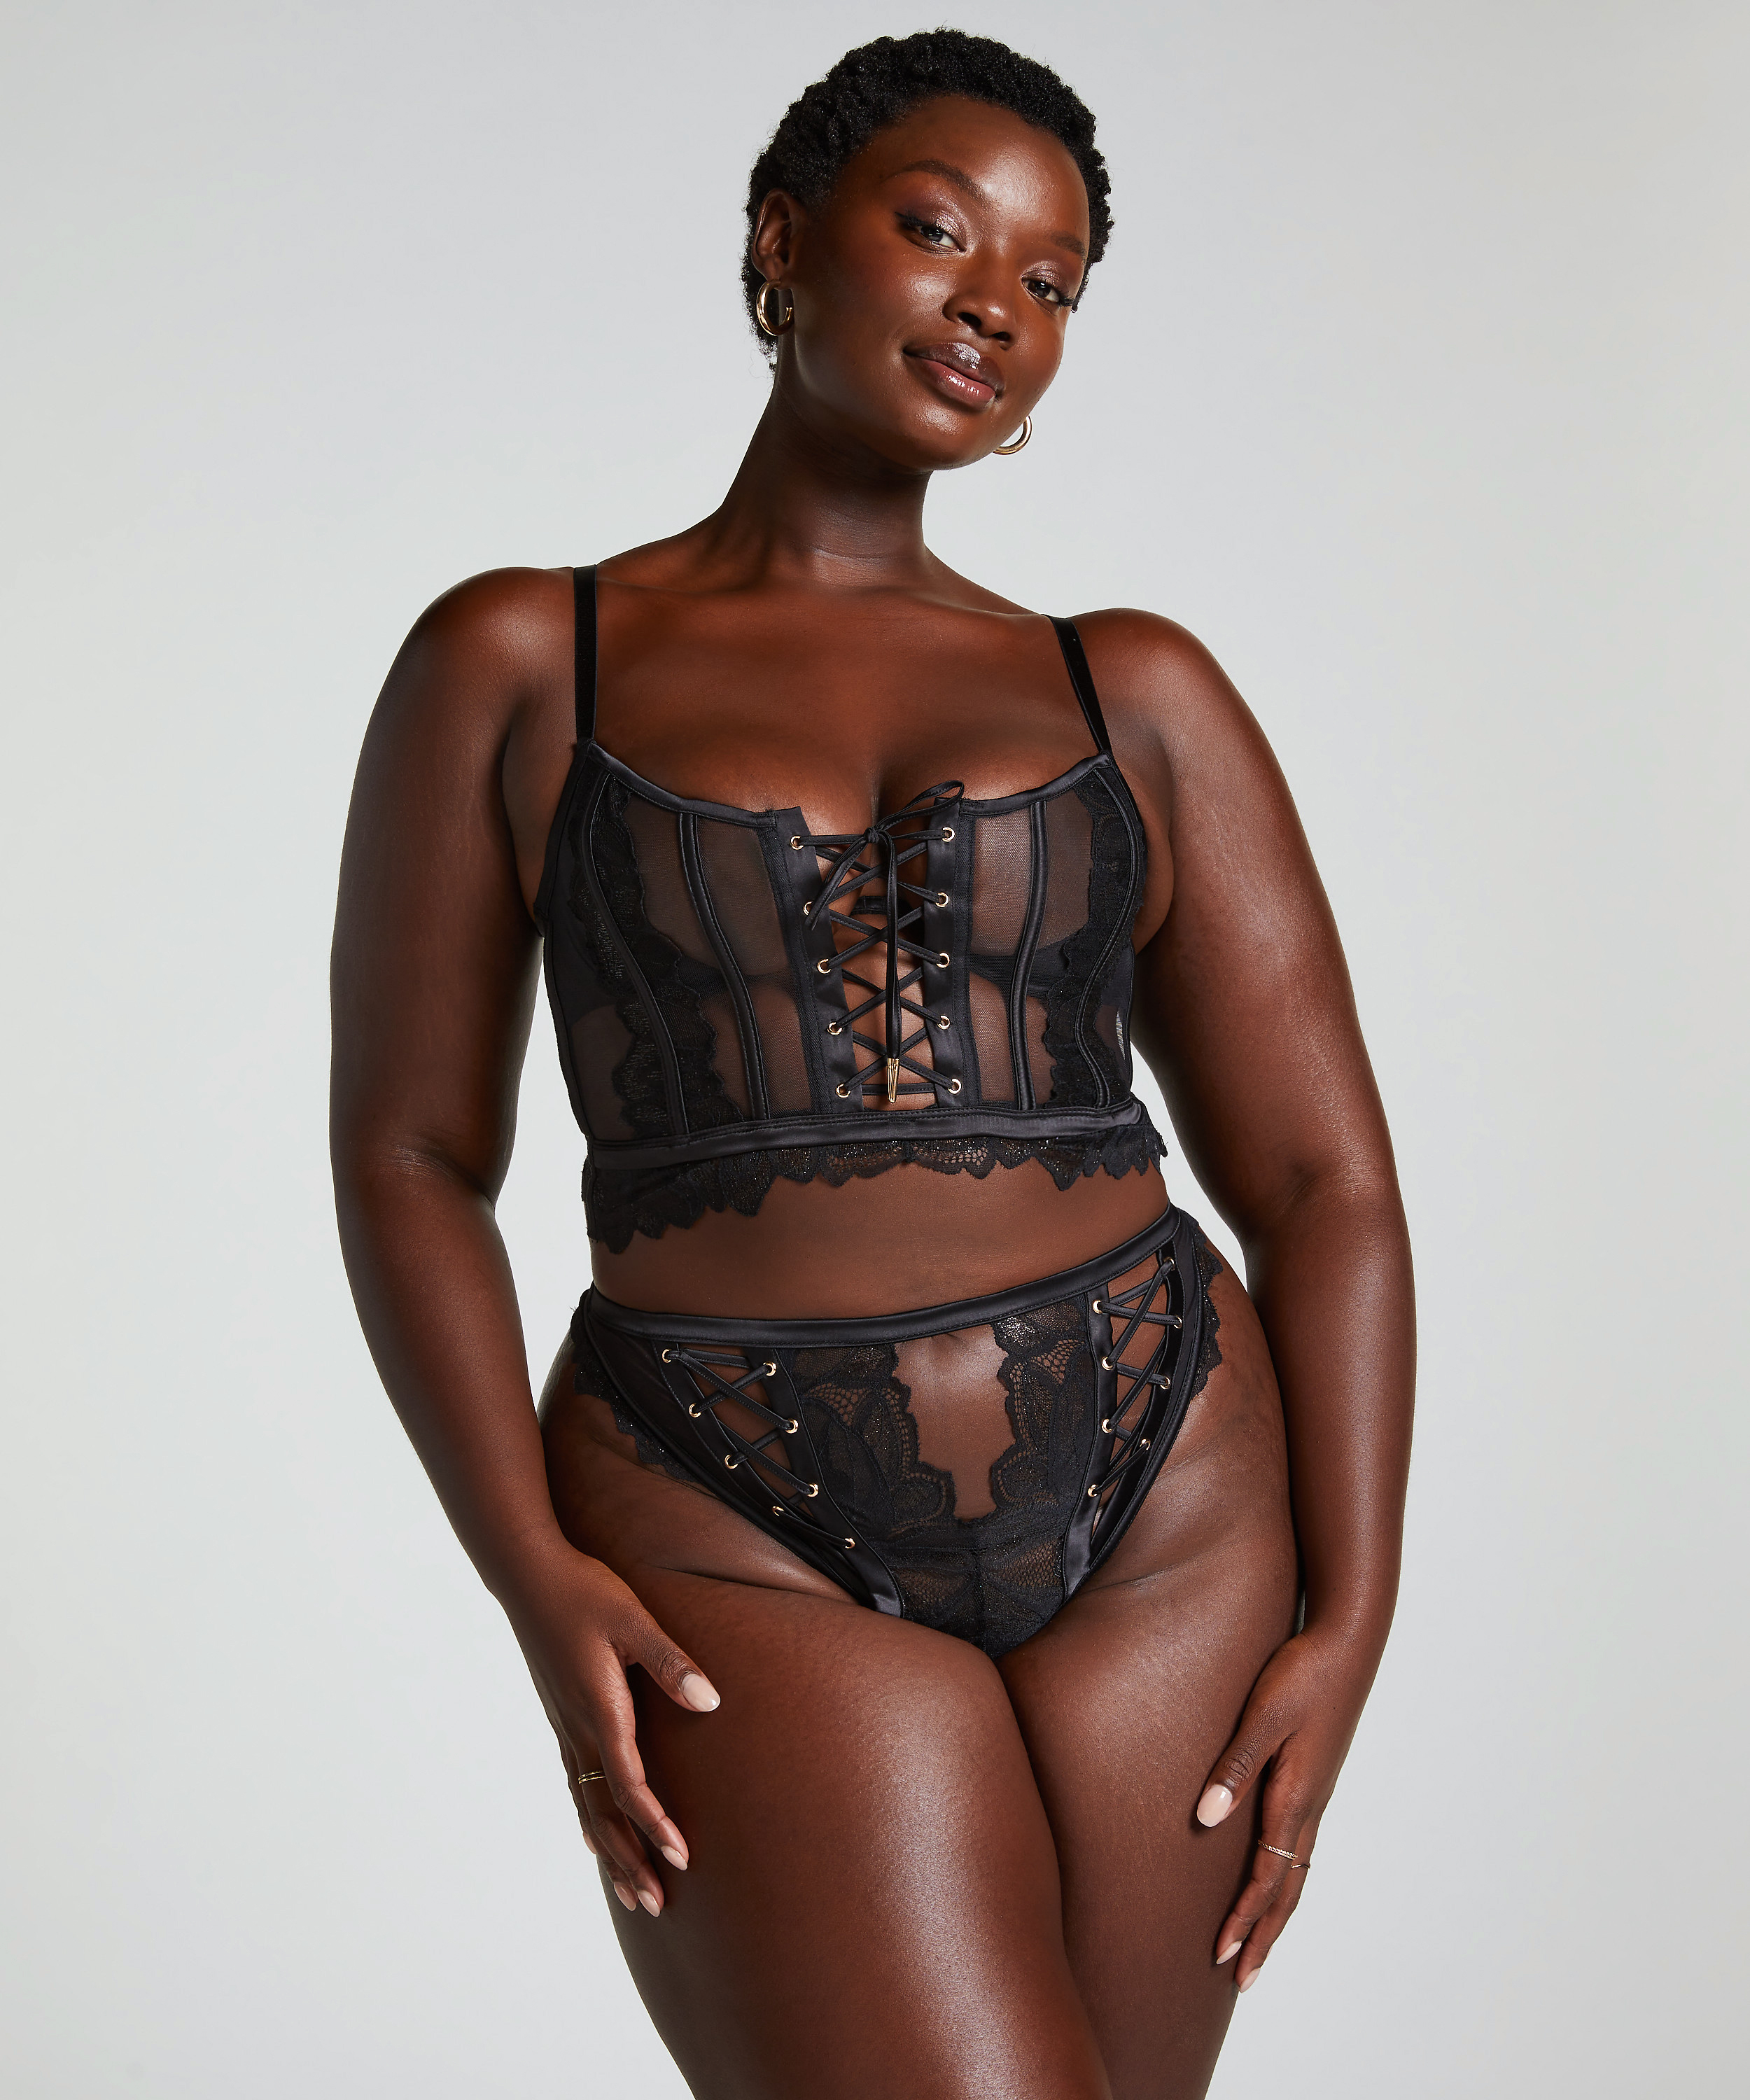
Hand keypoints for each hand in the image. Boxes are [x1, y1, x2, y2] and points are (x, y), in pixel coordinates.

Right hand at [499, 1541, 720, 1918]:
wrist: (529, 1575)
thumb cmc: (585, 1592)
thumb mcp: (634, 1620)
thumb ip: (671, 1662)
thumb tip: (711, 1701)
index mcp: (600, 1710)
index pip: (630, 1785)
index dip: (655, 1825)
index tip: (681, 1858)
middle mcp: (579, 1730)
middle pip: (605, 1814)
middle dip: (631, 1861)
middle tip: (658, 1905)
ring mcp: (566, 1727)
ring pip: (588, 1806)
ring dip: (610, 1853)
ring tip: (633, 1894)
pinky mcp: (561, 1718)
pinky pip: (575, 1785)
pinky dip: (589, 1820)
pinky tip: (594, 1837)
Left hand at [1194, 1622, 1378, 1990]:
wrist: (1346, 1643)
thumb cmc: (1301, 1674)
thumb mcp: (1262, 1716)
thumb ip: (1235, 1765)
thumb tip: (1206, 1819)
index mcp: (1296, 1796)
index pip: (1268, 1875)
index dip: (1243, 1917)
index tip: (1220, 1954)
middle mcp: (1309, 1804)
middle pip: (1287, 1888)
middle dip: (1263, 1934)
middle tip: (1241, 1978)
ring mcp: (1315, 1793)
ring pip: (1297, 1869)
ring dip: (1276, 1911)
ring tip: (1257, 1942)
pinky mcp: (1314, 1777)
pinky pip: (1299, 1844)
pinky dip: (1286, 1875)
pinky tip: (1275, 1874)